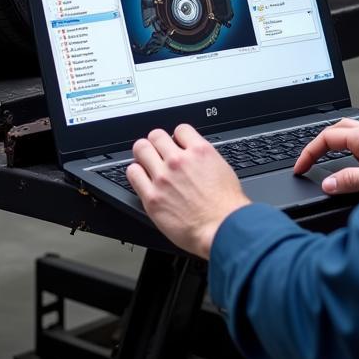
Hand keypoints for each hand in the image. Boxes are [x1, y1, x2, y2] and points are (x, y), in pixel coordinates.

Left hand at [127, 124, 250, 258]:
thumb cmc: (225, 206)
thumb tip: (193, 155)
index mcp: (199, 151)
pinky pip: (133, 173)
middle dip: (157, 142)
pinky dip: (136, 172)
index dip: (177, 137)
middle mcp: (179, 161)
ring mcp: (163, 178)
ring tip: (147, 162)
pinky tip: (141, 177)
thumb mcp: (222, 169)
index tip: (175, 144)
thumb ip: (204, 158)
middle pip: (156, 135)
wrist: (221, 229)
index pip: (180, 129)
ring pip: (141, 149)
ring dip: (143, 154)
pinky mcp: (151, 197)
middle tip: (158, 152)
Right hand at [293, 118, 358, 195]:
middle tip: (308, 160)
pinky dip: (350, 151)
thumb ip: (348, 181)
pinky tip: (354, 165)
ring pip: (352, 134)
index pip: (328, 136)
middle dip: (320, 142)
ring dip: (336, 144)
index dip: (309, 152)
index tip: (299, 167)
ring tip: (325, 161)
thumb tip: (326, 183)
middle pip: (338, 129)